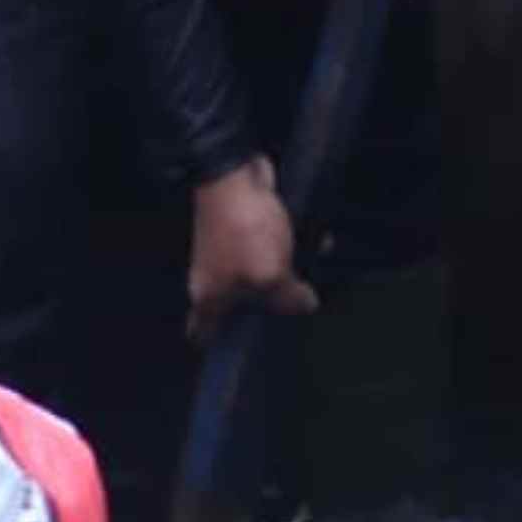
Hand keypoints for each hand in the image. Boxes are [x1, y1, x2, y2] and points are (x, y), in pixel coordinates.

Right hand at [187, 156, 319, 347]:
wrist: (235, 173)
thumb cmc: (243, 231)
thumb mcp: (270, 276)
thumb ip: (287, 298)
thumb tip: (305, 303)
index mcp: (209, 297)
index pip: (203, 333)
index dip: (222, 344)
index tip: (247, 348)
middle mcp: (213, 278)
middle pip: (241, 307)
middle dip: (271, 306)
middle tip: (296, 307)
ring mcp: (227, 252)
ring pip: (261, 275)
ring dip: (289, 273)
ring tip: (313, 274)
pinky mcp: (244, 229)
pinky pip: (272, 246)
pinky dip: (293, 245)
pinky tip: (318, 243)